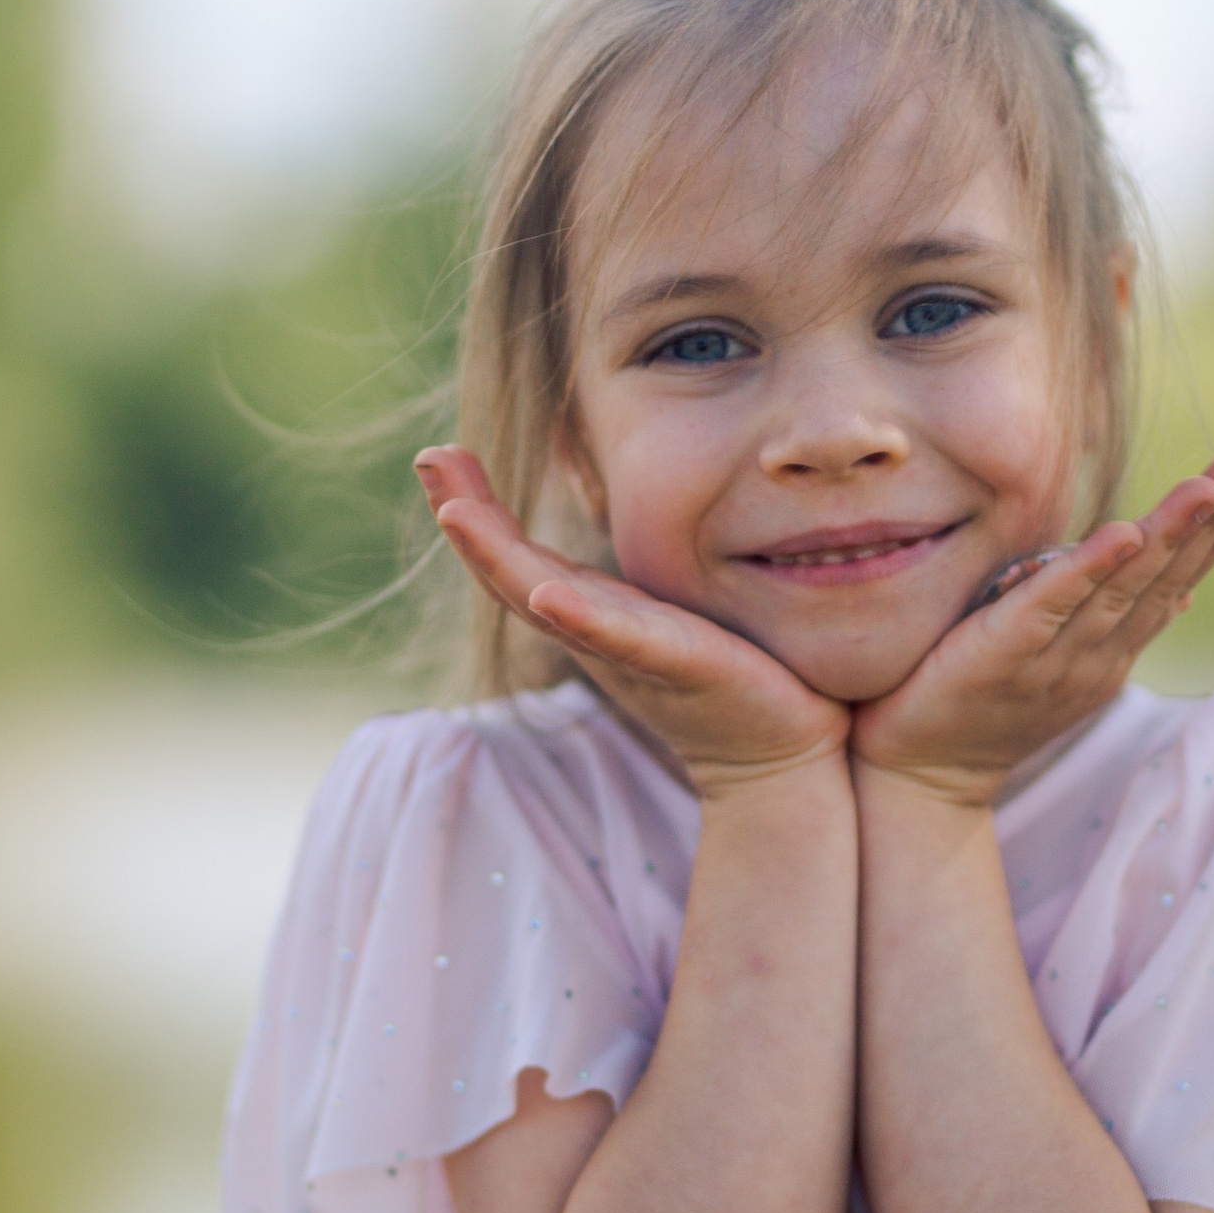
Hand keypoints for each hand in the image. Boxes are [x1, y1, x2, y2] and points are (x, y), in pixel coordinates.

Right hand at [416, 449, 847, 793]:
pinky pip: (625, 640)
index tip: (437, 456)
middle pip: (512, 574)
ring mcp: (632, 652)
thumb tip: (616, 510)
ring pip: (547, 602)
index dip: (472, 509)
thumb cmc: (734, 674)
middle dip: (467, 519)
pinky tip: (549, 594)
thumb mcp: (669, 609)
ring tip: (457, 516)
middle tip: (429, 460)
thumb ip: (634, 574)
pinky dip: (582, 618)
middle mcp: (597, 632)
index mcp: (594, 612)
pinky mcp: (681, 666)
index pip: (518, 557)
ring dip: (498, 559)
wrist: (784, 756)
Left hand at [850, 459, 1213, 808]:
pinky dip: (1088, 569)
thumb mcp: (1061, 664)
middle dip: (1206, 524)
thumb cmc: (982, 710)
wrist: (920, 778)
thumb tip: (1182, 598)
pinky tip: (1123, 534)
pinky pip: (1050, 607)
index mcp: (1109, 656)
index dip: (1213, 539)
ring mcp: (1053, 662)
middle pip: (1160, 582)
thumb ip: (1112, 627)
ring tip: (1203, 489)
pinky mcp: (1002, 657)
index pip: (1172, 588)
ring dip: (1166, 536)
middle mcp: (1094, 660)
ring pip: (1121, 590)